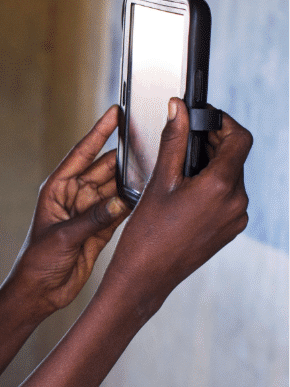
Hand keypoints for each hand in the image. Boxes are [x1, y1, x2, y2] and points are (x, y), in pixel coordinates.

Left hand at [6, 106, 131, 317]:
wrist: (40, 292)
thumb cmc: (37, 261)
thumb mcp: (64, 236)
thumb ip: (94, 219)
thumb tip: (122, 202)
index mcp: (57, 189)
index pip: (81, 154)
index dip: (98, 132)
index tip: (115, 112)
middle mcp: (74, 196)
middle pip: (104, 169)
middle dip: (123, 156)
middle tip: (148, 141)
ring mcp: (88, 211)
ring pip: (116, 189)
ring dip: (131, 182)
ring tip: (155, 167)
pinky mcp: (100, 228)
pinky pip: (121, 209)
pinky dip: (133, 203)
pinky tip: (149, 195)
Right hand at [104, 100, 249, 308]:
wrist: (145, 277)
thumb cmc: (146, 234)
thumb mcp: (158, 181)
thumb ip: (173, 141)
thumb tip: (179, 110)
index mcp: (220, 186)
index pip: (240, 139)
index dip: (225, 123)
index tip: (207, 120)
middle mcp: (236, 202)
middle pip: (236, 158)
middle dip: (214, 145)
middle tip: (187, 140)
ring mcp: (236, 218)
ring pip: (232, 178)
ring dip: (213, 167)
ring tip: (182, 170)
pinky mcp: (230, 230)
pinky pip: (228, 199)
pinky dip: (212, 188)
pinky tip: (186, 194)